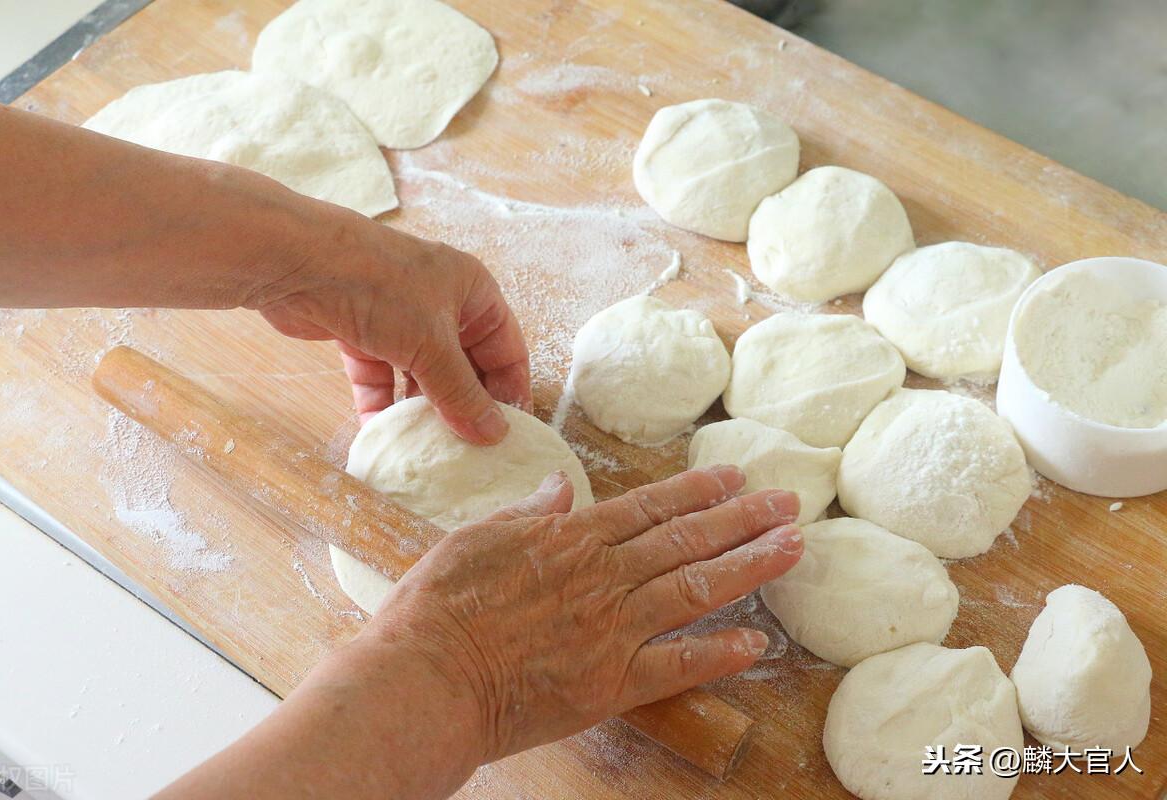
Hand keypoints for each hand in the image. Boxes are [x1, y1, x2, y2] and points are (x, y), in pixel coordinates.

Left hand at [246, 211, 529, 444]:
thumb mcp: (432, 346)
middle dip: (464, 406)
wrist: (296, 262)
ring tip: (429, 451)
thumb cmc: (379, 288)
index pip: (506, 349)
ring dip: (422, 411)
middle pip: (463, 366)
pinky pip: (379, 378)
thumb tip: (494, 435)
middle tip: (469, 452)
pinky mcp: (360, 333)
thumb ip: (462, 394)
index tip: (510, 437)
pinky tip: (383, 435)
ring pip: (420, 375)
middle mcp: (439, 303)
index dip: (510, 392)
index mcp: (472, 292)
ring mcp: (397, 318)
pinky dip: (381, 405)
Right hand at [365, 465, 802, 764]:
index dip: (698, 490)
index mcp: (571, 539)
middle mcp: (603, 577)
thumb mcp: (476, 538)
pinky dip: (718, 653)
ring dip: (749, 567)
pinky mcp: (611, 684)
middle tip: (789, 502)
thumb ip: (527, 512)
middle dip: (743, 518)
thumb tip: (561, 487)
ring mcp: (613, 630)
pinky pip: (678, 665)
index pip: (650, 506)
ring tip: (792, 548)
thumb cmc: (438, 608)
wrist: (426, 677)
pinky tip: (755, 644)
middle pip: (687, 539)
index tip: (735, 477)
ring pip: (696, 589)